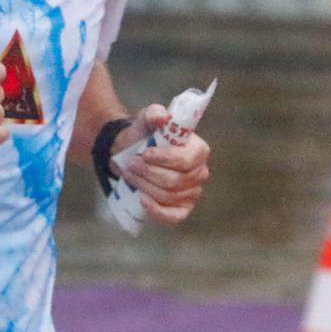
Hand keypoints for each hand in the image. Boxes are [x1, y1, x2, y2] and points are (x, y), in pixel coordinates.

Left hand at [114, 104, 211, 225]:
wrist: (131, 152)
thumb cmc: (144, 135)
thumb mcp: (146, 119)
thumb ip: (154, 114)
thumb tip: (162, 118)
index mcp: (198, 150)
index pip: (186, 160)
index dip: (164, 159)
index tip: (144, 153)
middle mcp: (200, 173)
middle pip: (174, 181)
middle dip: (148, 172)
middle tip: (131, 163)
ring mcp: (192, 193)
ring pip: (168, 196)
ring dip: (144, 185)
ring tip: (130, 173)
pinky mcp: (182, 209)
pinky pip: (174, 216)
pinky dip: (157, 211)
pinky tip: (142, 199)